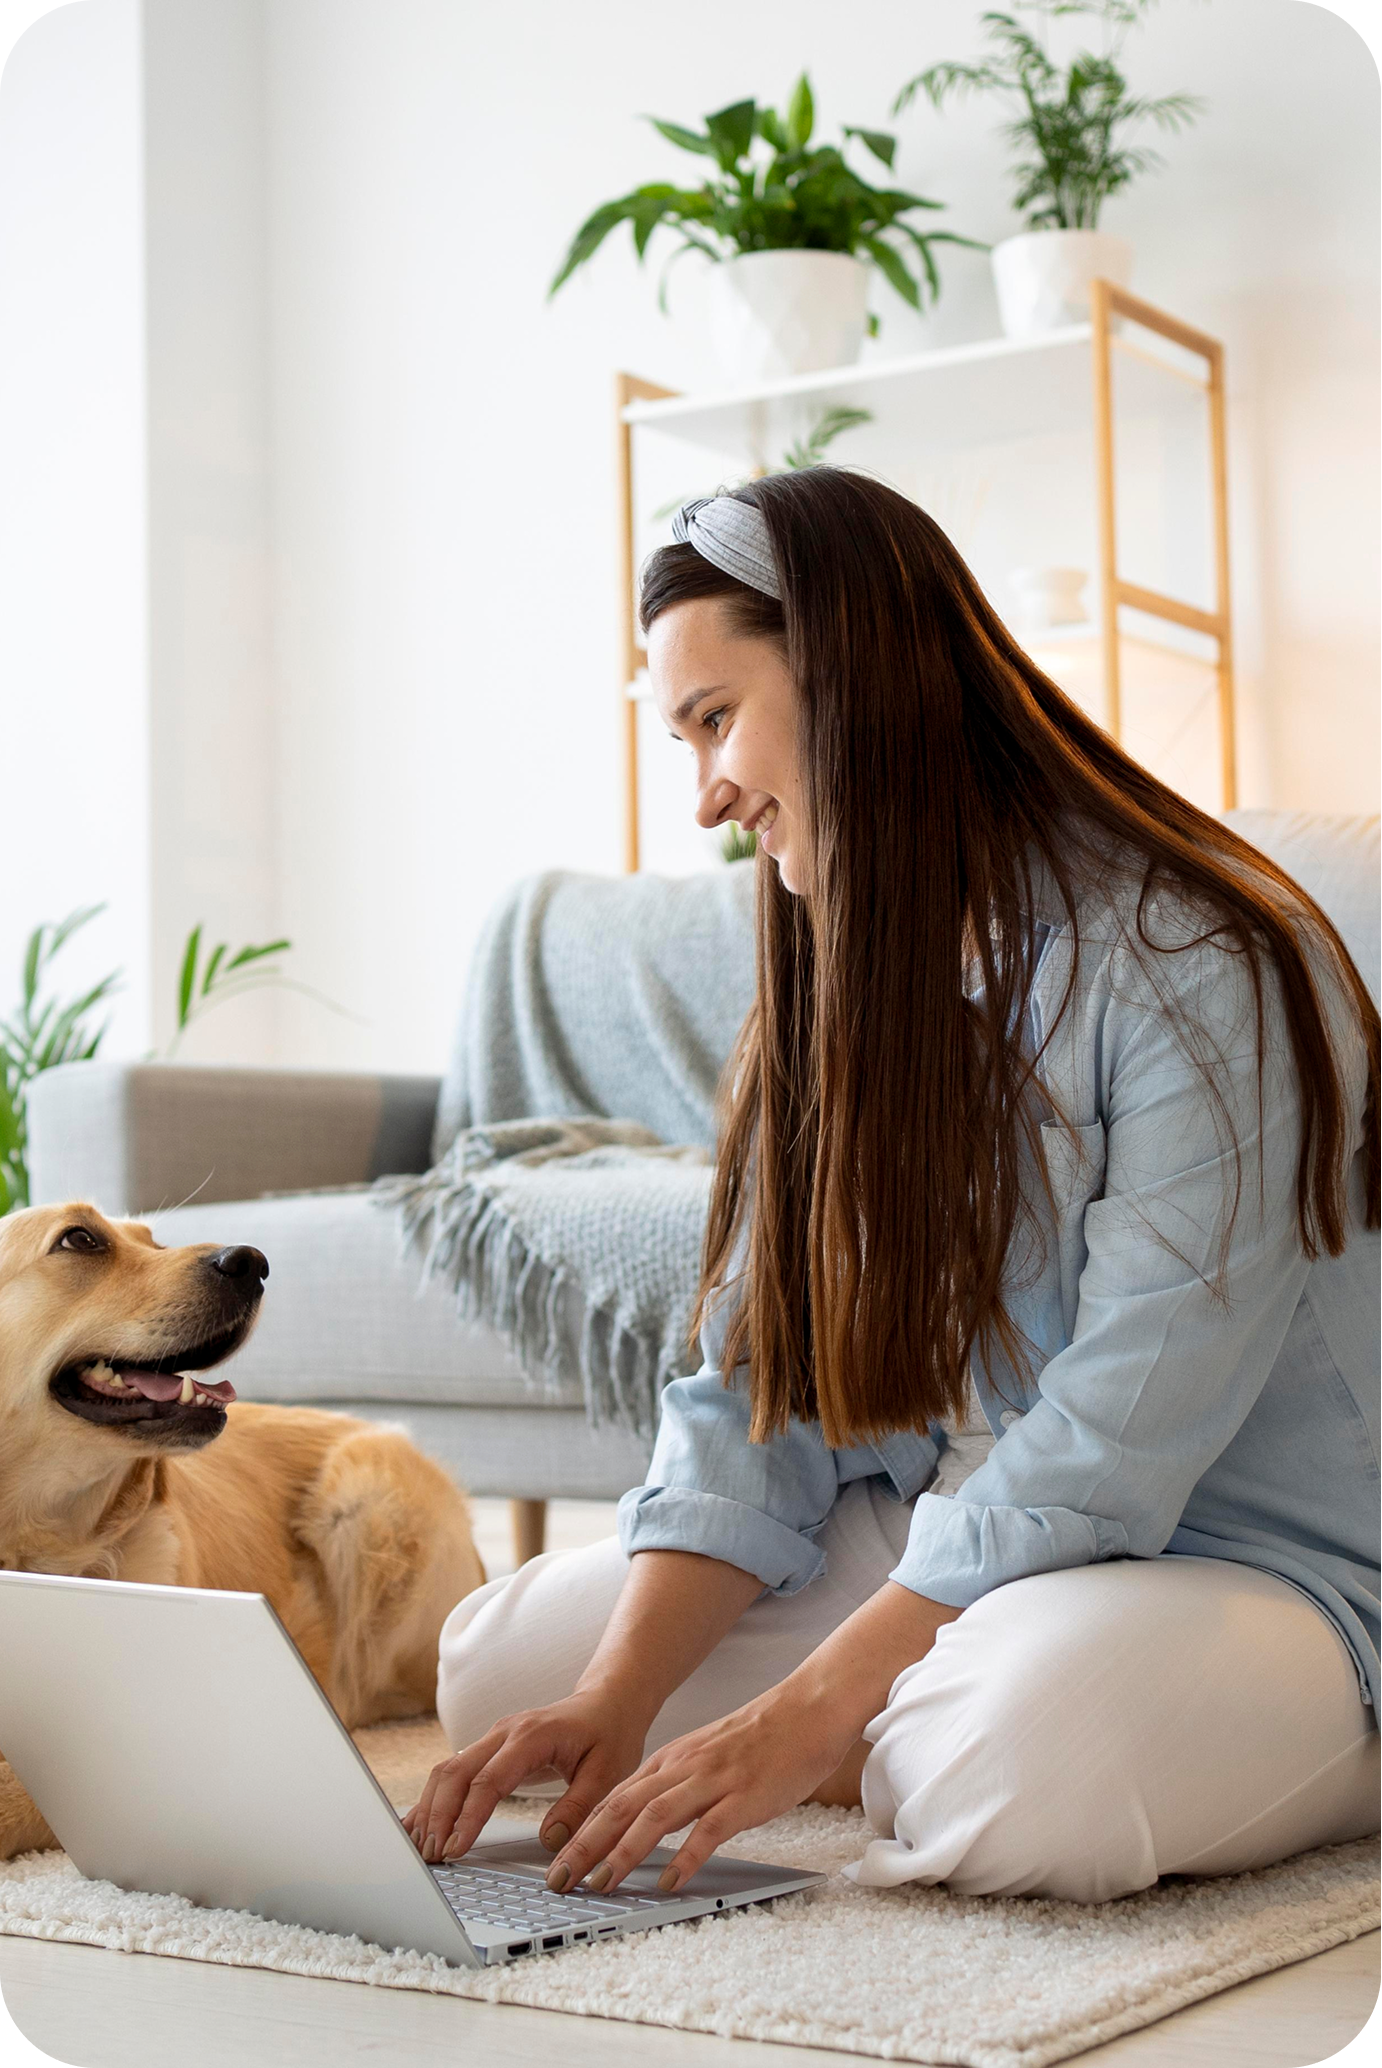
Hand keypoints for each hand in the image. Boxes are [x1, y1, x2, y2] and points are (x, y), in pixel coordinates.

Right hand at [403, 1689, 650, 1864]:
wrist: (607, 1703)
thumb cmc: (609, 1736)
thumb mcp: (608, 1773)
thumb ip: (579, 1807)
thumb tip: (549, 1841)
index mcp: (531, 1736)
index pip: (489, 1780)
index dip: (468, 1817)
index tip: (455, 1850)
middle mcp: (504, 1732)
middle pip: (456, 1773)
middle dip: (438, 1817)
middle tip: (432, 1859)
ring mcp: (492, 1738)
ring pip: (447, 1771)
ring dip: (430, 1810)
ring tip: (422, 1850)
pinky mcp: (489, 1749)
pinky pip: (453, 1772)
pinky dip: (434, 1799)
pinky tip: (419, 1825)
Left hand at [542, 1680, 856, 1899]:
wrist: (807, 1709)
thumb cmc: (761, 1738)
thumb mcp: (706, 1756)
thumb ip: (676, 1785)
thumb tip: (645, 1822)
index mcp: (672, 1760)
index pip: (613, 1798)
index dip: (581, 1831)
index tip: (556, 1862)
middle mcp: (683, 1767)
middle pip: (621, 1807)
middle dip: (585, 1845)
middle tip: (558, 1880)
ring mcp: (713, 1780)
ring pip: (654, 1816)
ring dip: (622, 1853)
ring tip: (600, 1885)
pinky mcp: (743, 1796)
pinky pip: (708, 1829)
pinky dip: (685, 1856)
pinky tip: (670, 1880)